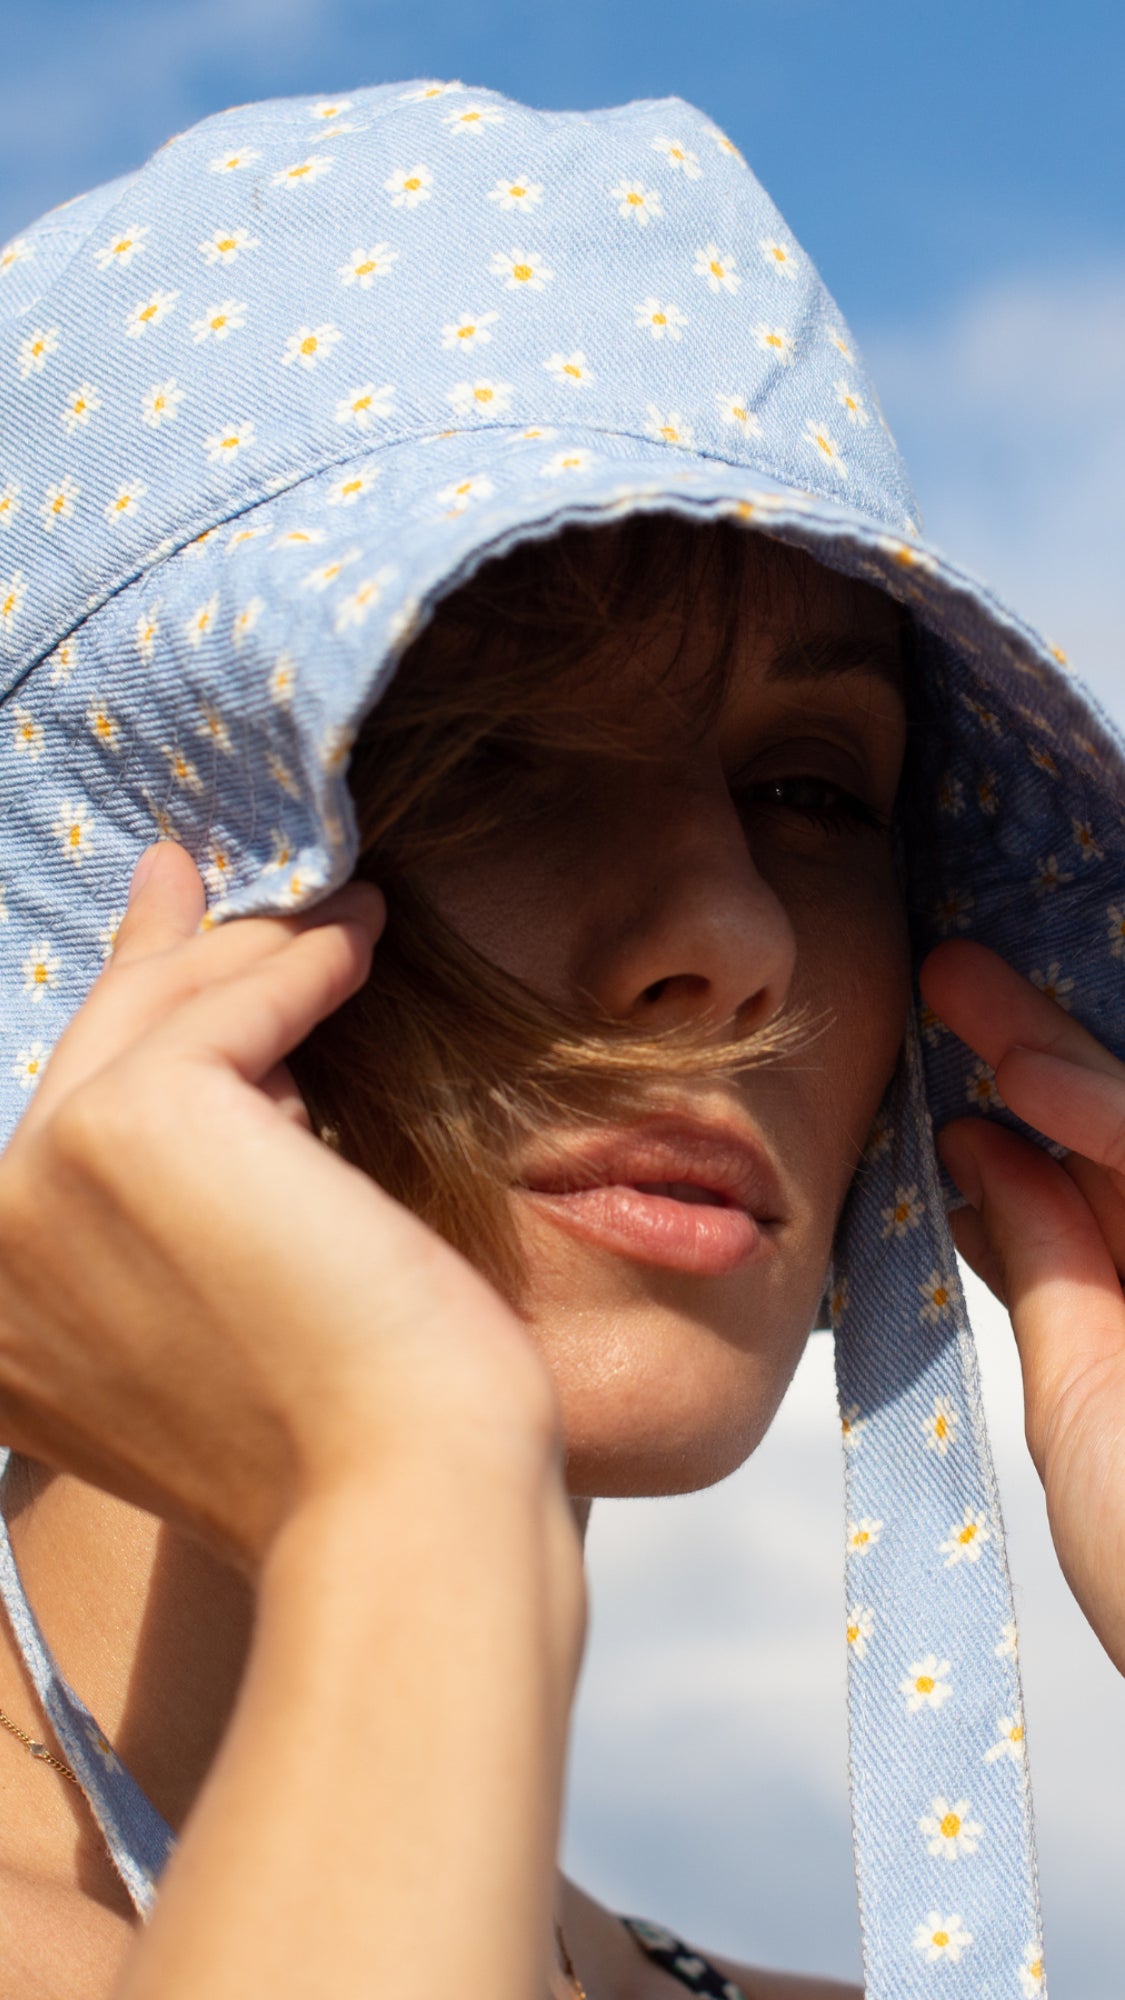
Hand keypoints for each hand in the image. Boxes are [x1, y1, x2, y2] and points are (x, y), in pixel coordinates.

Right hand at [0, 842, 559, 1570]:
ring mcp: (37, 1185)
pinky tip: (363, 939)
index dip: (119, 1016)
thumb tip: (209, 1036)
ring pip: (167, 1021)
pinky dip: (309, 967)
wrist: (399, 1500)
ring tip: (350, 914)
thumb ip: (177, 1191)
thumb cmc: (346, 1430)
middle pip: (99, 1055)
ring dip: (264, 957)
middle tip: (208, 880)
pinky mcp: (128, 1128)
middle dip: (174, 959)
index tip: (160, 918)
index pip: (62, 1123)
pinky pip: (241, 1009)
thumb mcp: (224, 1300)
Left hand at [921, 940, 1124, 1673]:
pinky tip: (1039, 1092)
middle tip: (953, 978)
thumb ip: (1052, 1278)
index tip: (946, 1075)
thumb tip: (984, 1162)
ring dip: (1082, 1076)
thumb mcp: (1086, 1411)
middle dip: (1044, 1049)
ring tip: (985, 1026)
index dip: (1027, 1108)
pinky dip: (1112, 1124)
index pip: (1091, 1183)